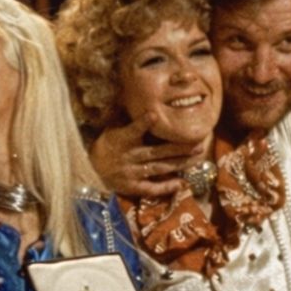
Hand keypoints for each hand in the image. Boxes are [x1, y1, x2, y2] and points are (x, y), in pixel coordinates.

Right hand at [90, 114, 204, 199]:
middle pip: (158, 152)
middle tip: (199, 143)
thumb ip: (127, 119)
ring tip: (196, 157)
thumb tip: (143, 102)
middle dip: (179, 148)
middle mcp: (129, 157)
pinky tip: (181, 183)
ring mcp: (132, 173)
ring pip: (160, 168)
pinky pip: (152, 188)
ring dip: (180, 163)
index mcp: (122, 140)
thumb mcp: (112, 129)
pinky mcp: (133, 187)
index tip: (154, 114)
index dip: (143, 123)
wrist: (91, 169)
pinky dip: (166, 187)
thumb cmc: (107, 145)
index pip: (133, 130)